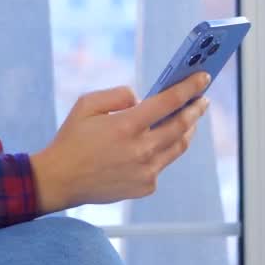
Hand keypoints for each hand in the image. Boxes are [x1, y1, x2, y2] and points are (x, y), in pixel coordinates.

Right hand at [29, 71, 209, 213]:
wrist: (60, 180)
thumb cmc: (72, 139)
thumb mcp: (87, 104)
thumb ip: (119, 95)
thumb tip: (142, 99)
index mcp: (127, 125)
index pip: (169, 101)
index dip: (190, 87)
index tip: (203, 78)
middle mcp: (141, 149)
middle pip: (182, 125)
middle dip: (196, 109)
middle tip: (202, 99)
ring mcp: (146, 171)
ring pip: (178, 146)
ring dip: (187, 130)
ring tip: (189, 119)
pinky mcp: (145, 186)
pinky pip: (162, 164)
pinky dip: (163, 151)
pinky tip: (158, 144)